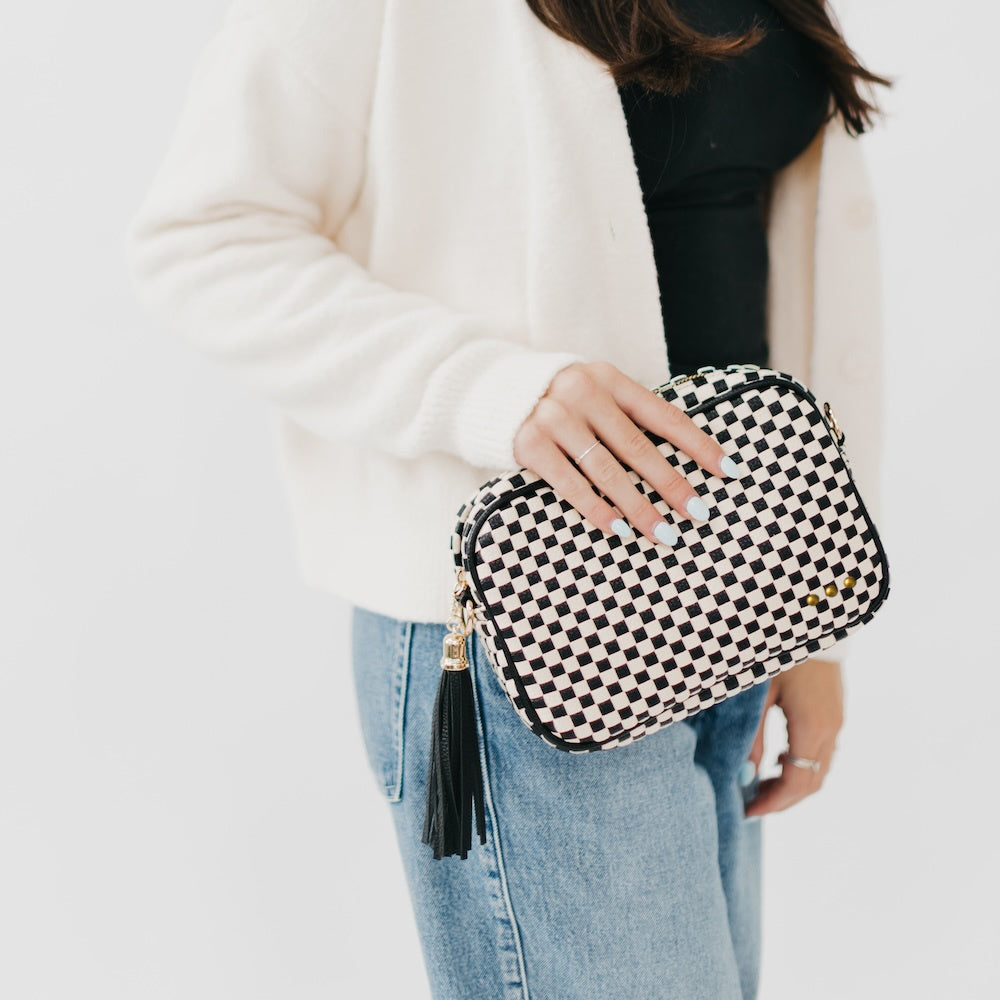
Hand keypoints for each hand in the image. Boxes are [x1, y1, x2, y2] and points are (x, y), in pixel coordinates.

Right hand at [512, 361, 737, 546]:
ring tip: (663, 534)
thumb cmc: (556, 403)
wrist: (488, 392)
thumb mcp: (592, 395)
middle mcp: (583, 392)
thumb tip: (678, 461)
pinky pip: (569, 483)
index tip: (728, 471)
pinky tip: (617, 529)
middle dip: (672, 484)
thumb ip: (625, 417)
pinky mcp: (528, 443)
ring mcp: (554, 417)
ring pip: (607, 470)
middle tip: (700, 513)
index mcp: (609, 378)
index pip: (663, 415)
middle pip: (638, 446)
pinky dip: (596, 509)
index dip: (698, 444)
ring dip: (638, 506)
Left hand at [744, 657, 843, 817]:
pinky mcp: (835, 712)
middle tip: (752, 804)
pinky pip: (823, 753)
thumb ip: (753, 736)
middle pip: (812, 783)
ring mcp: (837, 721)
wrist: (810, 619)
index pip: (797, 783)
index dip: (773, 803)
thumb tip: (745, 775)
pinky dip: (802, 766)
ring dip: (793, 785)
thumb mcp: (758, 694)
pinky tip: (779, 759)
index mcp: (811, 727)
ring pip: (820, 770)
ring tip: (761, 785)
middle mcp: (830, 730)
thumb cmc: (776, 651)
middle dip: (782, 800)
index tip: (747, 811)